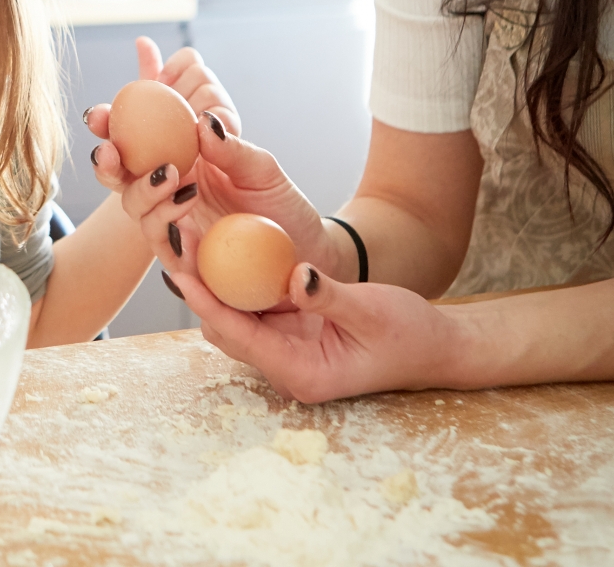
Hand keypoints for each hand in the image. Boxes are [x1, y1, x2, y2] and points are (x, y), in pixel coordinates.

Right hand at [85, 38, 342, 280]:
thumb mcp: (260, 168)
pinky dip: (165, 229)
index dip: (108, 129)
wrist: (305, 248)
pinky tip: (183, 215)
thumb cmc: (279, 203)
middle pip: (120, 178)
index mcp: (179, 162)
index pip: (134, 143)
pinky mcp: (187, 261)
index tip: (98, 115)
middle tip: (109, 150)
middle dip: (105, 164)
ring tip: (171, 175)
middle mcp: (168, 195)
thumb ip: (230, 147)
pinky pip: (164, 248)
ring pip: (136, 212)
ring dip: (143, 193)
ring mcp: (174, 227)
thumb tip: (202, 121)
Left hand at [171, 264, 465, 402]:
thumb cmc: (410, 335)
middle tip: (178, 245)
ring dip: (215, 284)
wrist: (435, 347)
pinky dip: (238, 282)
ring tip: (190, 240)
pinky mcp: (291, 334)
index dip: (210, 305)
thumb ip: (330, 297)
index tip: (183, 274)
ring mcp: (288, 352)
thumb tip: (295, 275)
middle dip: (201, 291)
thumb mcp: (372, 311)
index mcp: (304, 373)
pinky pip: (254, 308)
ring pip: (236, 318)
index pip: (243, 338)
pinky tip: (222, 247)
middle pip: (228, 330)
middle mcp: (288, 368)